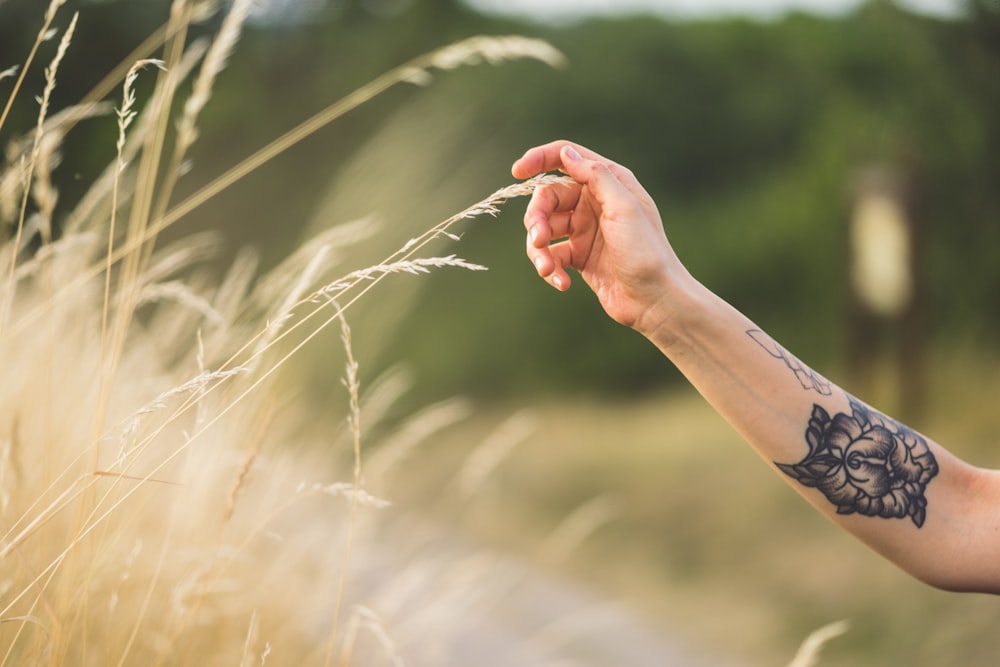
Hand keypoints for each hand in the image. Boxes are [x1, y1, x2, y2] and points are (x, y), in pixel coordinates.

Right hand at [512, 140, 690, 333]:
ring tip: (547, 270)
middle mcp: (594, 203)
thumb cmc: (647, 252)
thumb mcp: (624, 207)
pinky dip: (551, 269)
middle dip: (537, 219)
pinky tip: (562, 283)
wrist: (655, 301)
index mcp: (609, 183)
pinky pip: (552, 255)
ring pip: (544, 228)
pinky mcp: (579, 257)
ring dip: (539, 250)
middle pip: (548, 197)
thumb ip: (596, 176)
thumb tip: (566, 154)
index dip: (539, 160)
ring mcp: (585, 230)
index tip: (517, 172)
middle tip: (539, 240)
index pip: (567, 158)